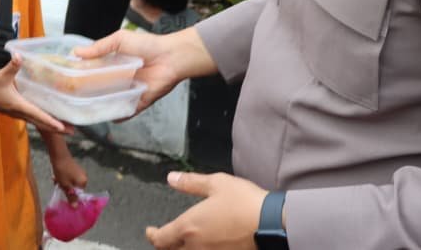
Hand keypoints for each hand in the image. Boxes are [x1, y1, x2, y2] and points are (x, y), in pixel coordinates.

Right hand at [0, 59, 66, 134]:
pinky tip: (51, 117)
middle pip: (42, 123)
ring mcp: (19, 114)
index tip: (63, 128)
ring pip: (38, 122)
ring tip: (66, 127)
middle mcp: (21, 113)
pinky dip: (44, 120)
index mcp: (20, 106)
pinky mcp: (17, 112)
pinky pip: (34, 118)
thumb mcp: (0, 76)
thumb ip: (11, 66)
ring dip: (52, 126)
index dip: (51, 122)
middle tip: (73, 131)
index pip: (38, 116)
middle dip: (57, 128)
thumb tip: (19, 56)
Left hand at [49, 149, 87, 197]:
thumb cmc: (62, 171)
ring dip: (62, 183)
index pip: (79, 195)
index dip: (71, 196)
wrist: (59, 155)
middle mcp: (83, 177)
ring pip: (70, 182)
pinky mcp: (74, 168)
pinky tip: (56, 175)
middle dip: (65, 188)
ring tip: (56, 179)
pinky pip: (69, 177)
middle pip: (74, 188)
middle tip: (58, 185)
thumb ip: (71, 197)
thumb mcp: (65, 186)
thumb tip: (76, 207)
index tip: (63, 193)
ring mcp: (79, 172)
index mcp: (83, 182)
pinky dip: (63, 178)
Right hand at [79, 29, 213, 112]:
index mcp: (113, 65)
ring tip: (84, 112)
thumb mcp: (120, 40)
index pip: (92, 74)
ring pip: (110, 103)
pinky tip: (107, 118)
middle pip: (99, 90)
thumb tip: (76, 53)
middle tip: (70, 101)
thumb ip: (99, 47)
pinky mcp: (139, 102)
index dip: (80, 78)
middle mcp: (118, 80)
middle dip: (86, 95)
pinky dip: (118, 116)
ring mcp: (128, 92)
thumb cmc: (147, 45)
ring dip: (99, 107)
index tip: (65, 83)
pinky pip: (126, 112)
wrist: (172, 56)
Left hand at [146, 172, 267, 248]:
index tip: (150, 231)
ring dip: (180, 249)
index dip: (152, 235)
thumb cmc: (244, 202)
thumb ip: (190, 182)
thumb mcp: (216, 184)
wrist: (270, 224)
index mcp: (189, 227)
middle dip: (164, 245)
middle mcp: (196, 246)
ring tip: (180, 242)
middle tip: (163, 237)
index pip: (161, 239)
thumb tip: (171, 178)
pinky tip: (204, 245)